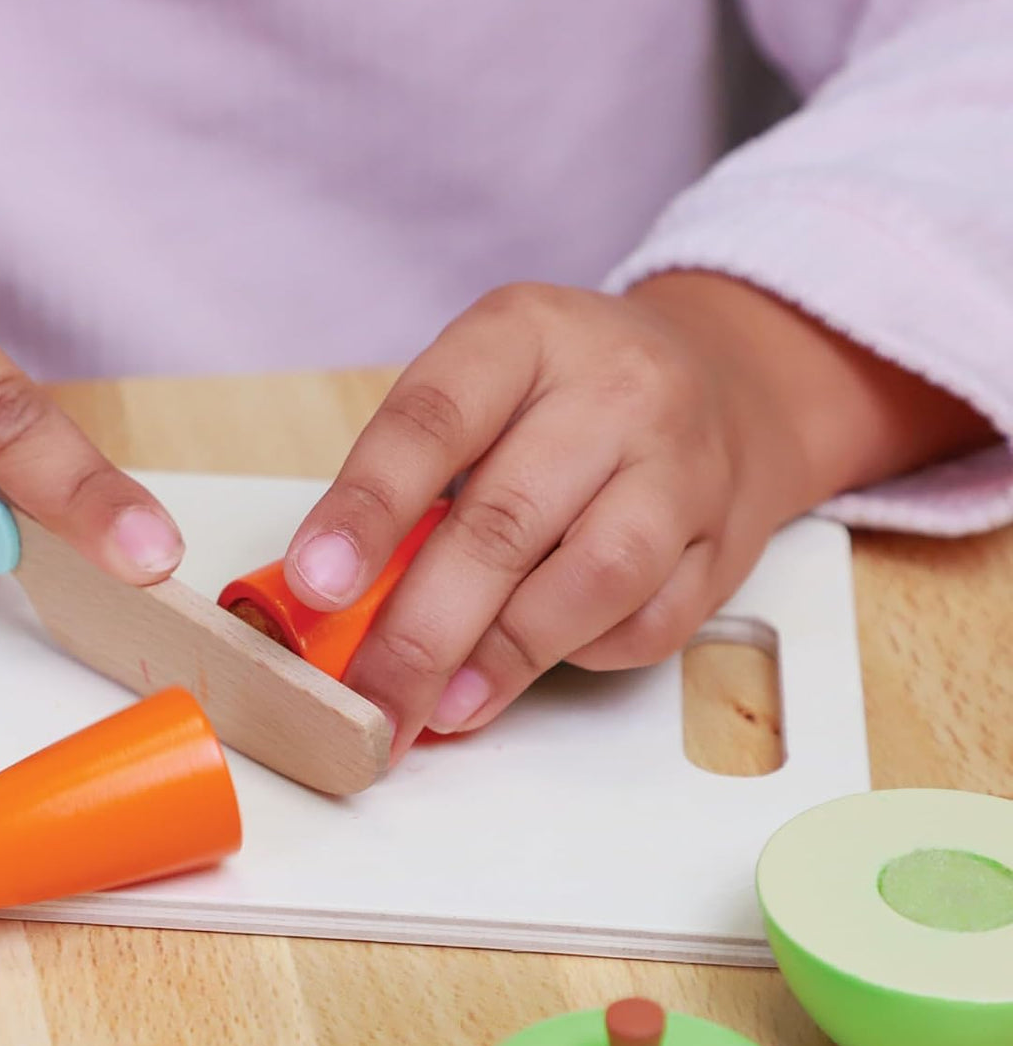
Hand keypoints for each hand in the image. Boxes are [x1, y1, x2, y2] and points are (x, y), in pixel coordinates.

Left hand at [282, 275, 994, 760]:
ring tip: (439, 710)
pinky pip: (652, 623)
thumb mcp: (484, 392)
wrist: (726, 379)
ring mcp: (683, 464)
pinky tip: (532, 665)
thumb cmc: (563, 399)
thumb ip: (416, 479)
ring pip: (593, 578)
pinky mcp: (727, 539)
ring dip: (503, 660)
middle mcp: (613, 389)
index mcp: (522, 335)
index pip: (432, 421)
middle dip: (422, 632)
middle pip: (506, 521)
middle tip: (368, 704)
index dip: (368, 510)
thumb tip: (339, 604)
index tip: (317, 588)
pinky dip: (584, 656)